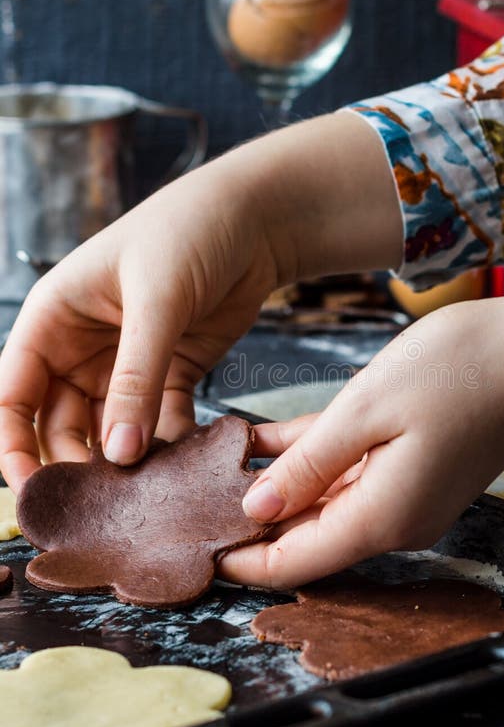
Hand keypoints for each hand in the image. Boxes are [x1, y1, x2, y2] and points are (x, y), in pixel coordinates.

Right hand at [0, 112, 401, 491]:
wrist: (256, 219)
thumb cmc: (191, 231)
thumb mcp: (157, 299)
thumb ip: (135, 375)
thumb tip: (116, 451)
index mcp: (55, 317)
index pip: (13, 393)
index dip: (12, 444)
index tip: (30, 491)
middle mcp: (84, 344)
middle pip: (60, 421)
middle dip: (76, 462)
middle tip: (101, 507)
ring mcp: (129, 362)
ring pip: (111, 428)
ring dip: (123, 461)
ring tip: (143, 496)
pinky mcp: (172, 371)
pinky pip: (159, 421)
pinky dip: (167, 445)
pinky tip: (181, 469)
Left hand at [219, 293, 503, 588]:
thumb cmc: (459, 371)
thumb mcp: (367, 410)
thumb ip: (307, 465)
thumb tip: (254, 510)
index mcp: (380, 516)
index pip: (294, 563)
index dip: (241, 560)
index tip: (193, 544)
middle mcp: (394, 521)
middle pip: (307, 538)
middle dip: (251, 521)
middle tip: (192, 494)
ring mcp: (409, 498)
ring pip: (325, 505)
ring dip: (278, 486)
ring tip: (218, 461)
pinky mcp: (417, 472)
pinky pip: (352, 478)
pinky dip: (313, 463)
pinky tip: (268, 440)